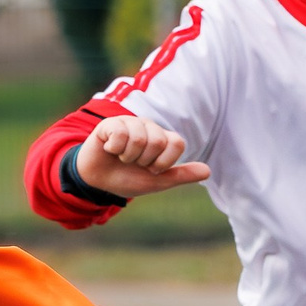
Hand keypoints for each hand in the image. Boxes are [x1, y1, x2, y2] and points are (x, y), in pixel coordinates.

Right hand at [77, 115, 209, 199]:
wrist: (98, 181)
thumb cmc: (127, 178)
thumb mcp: (157, 182)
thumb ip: (181, 175)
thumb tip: (207, 171)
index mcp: (162, 139)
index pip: (177, 143)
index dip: (165, 161)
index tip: (153, 169)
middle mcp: (149, 128)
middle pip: (158, 141)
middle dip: (144, 160)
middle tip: (133, 163)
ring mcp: (130, 123)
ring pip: (139, 137)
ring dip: (128, 156)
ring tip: (121, 157)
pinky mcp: (111, 123)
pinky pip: (120, 133)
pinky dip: (114, 148)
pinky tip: (110, 149)